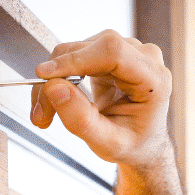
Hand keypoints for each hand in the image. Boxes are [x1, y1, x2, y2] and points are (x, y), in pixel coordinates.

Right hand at [30, 29, 172, 168]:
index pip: (112, 52)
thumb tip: (54, 87)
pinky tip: (54, 100)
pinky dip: (58, 76)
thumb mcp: (109, 144)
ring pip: (76, 50)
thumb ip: (82, 120)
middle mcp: (143, 57)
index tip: (45, 75)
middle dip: (57, 77)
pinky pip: (75, 55)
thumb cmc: (133, 145)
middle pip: (90, 49)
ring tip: (44, 114)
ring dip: (53, 79)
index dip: (75, 60)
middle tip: (40, 113)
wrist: (142, 144)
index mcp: (154, 79)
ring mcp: (126, 51)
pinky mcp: (108, 52)